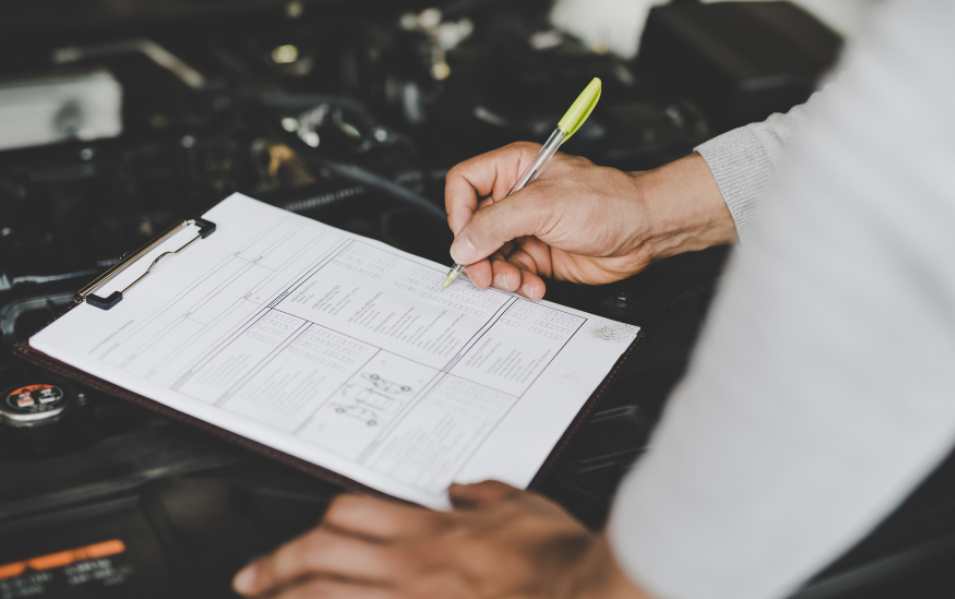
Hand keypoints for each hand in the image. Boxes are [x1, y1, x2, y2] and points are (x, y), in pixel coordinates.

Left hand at [232, 481, 652, 598]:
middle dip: (276, 568)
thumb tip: (464, 489)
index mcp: (430, 533)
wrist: (583, 591)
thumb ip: (487, 494)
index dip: (320, 521)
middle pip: (320, 557)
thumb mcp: (524, 506)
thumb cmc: (556, 559)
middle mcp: (409, 571)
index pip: (351, 513)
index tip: (307, 533)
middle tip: (249, 579)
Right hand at [445, 143, 734, 297]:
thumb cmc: (609, 201)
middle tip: (485, 272)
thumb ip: (496, 224)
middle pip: (472, 227)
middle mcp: (516, 197)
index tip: (467, 238)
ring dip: (498, 274)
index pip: (463, 184)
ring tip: (514, 280)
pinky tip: (533, 285)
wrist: (644, 231)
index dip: (458, 212)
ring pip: (490, 255)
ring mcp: (527, 227)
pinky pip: (512, 272)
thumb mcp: (543, 206)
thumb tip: (463, 243)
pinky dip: (518, 283)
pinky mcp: (538, 254)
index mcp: (514, 168)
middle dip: (478, 254)